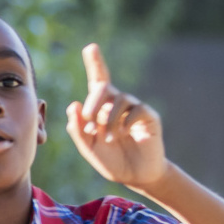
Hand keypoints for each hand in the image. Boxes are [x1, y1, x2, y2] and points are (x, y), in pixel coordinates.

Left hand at [65, 44, 167, 190]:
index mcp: (100, 107)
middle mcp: (117, 103)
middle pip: (103, 87)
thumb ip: (78, 129)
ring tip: (107, 138)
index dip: (95, 62)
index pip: (98, 80)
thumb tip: (74, 105)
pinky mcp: (149, 116)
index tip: (91, 47)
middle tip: (89, 121)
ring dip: (108, 120)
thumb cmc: (110, 160)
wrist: (135, 175)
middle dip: (93, 102)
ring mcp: (134, 109)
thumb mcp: (88, 147)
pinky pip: (137, 109)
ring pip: (118, 100)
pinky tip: (123, 134)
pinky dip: (125, 121)